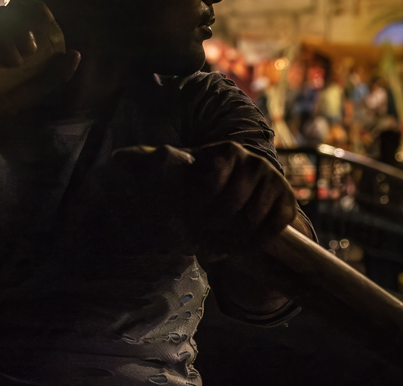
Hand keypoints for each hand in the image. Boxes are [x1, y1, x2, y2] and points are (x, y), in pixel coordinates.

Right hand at [0, 0, 79, 146]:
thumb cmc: (1, 106)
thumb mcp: (33, 91)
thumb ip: (54, 75)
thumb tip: (76, 54)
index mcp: (1, 37)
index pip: (16, 11)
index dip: (33, 8)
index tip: (48, 19)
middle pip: (2, 14)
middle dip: (20, 26)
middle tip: (30, 48)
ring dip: (4, 38)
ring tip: (16, 60)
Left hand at [101, 142, 296, 260]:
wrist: (239, 186)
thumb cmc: (198, 180)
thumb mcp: (174, 169)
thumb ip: (144, 161)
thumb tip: (115, 158)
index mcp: (223, 151)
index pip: (208, 186)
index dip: (194, 209)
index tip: (186, 220)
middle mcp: (252, 161)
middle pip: (231, 207)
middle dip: (212, 229)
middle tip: (199, 243)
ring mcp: (273, 179)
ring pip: (253, 219)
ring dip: (232, 241)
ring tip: (215, 250)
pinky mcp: (287, 199)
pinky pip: (275, 226)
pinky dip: (256, 242)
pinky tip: (238, 250)